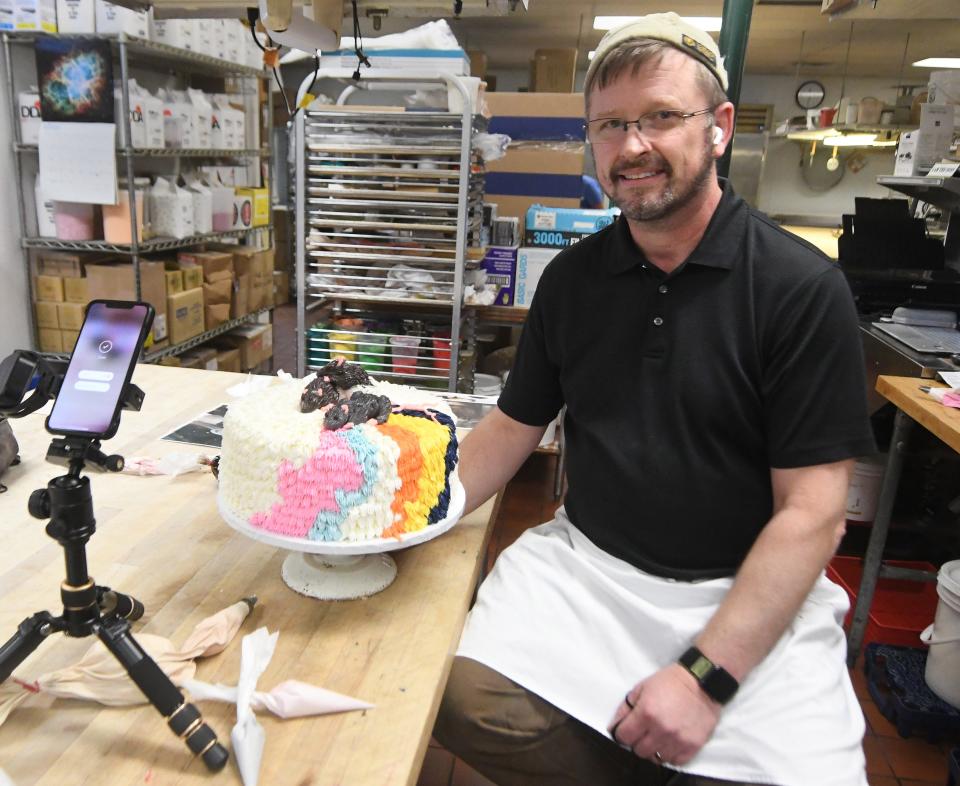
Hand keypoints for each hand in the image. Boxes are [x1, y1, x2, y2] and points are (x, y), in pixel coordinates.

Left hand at [607, 663, 721, 765]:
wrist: (702, 682)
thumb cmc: (670, 682)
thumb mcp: (642, 687)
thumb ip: (626, 708)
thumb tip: (614, 726)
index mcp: (646, 713)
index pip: (624, 737)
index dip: (622, 734)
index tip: (625, 731)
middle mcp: (661, 729)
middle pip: (639, 751)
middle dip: (637, 742)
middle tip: (642, 732)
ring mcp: (678, 739)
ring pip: (656, 759)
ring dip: (653, 749)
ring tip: (657, 737)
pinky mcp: (693, 746)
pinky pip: (675, 762)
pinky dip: (670, 755)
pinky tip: (670, 743)